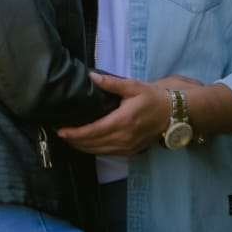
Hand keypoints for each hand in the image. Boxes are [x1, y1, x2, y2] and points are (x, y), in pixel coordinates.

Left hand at [55, 72, 170, 155]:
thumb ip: (111, 83)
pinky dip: (94, 150)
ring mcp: (127, 148)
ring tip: (69, 139)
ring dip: (82, 147)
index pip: (93, 131)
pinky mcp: (130, 152)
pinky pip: (107, 154)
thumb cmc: (151, 97)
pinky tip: (85, 144)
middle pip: (92, 144)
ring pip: (98, 152)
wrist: (171, 113)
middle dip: (74, 141)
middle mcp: (124, 138)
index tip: (61, 131)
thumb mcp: (133, 86)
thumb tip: (91, 77)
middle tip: (59, 133)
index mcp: (123, 121)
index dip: (75, 133)